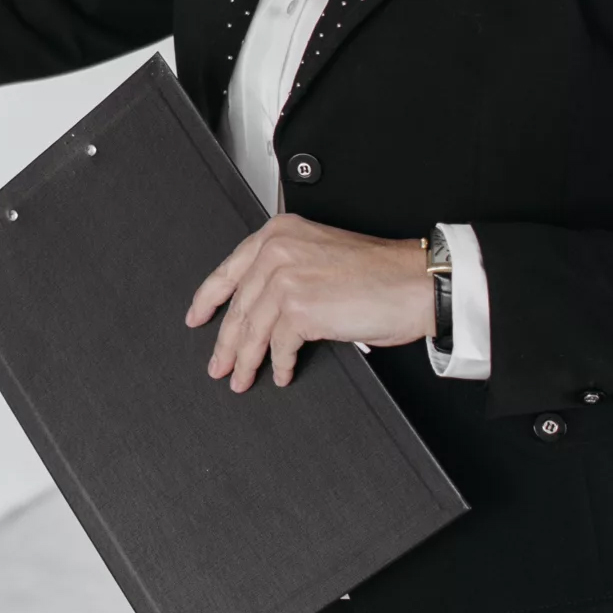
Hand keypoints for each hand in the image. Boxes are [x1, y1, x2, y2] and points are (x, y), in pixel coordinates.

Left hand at [184, 214, 433, 391]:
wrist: (416, 283)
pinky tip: (282, 374)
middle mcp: (277, 250)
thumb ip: (286, 270)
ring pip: (251, 329)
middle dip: (226, 341)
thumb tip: (260, 308)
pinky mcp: (299, 308)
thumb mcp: (320, 255)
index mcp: (279, 233)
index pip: (230, 269)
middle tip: (218, 364)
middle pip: (238, 305)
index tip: (197, 317)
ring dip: (246, 360)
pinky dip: (279, 365)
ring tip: (241, 379)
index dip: (208, 298)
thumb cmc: (380, 273)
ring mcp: (285, 278)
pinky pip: (278, 345)